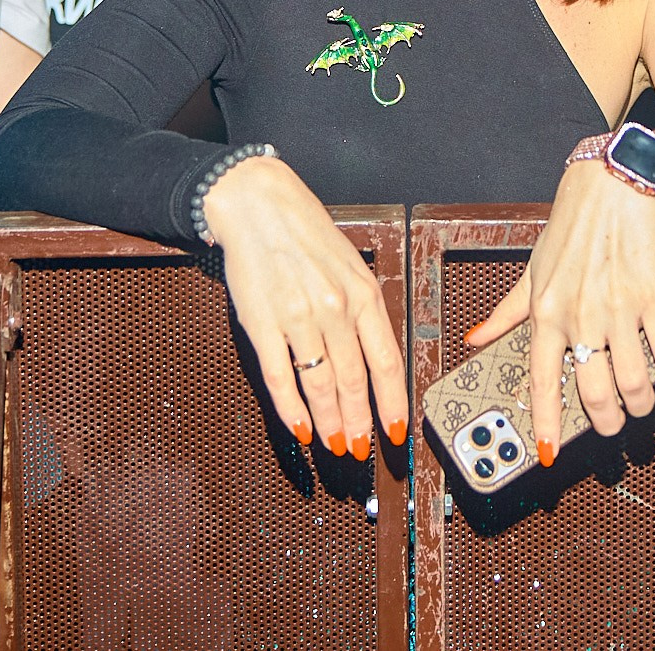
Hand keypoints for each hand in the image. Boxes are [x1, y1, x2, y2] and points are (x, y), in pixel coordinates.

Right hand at [200, 155, 406, 458]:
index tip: (396, 431)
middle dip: (361, 422)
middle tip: (361, 448)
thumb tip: (376, 359)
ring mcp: (297, 317)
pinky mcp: (262, 323)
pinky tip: (300, 428)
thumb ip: (363, 310)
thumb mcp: (350, 265)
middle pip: (354, 380)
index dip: (392, 402)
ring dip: (330, 422)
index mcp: (362, 293)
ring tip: (335, 443)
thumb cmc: (306, 234)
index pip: (386, 361)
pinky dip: (291, 409)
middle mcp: (335, 308)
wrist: (258, 204)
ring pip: (320, 385)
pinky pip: (280, 377)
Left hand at [466, 158, 654, 463]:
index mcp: (545, 312)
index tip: (547, 454)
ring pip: (633, 381)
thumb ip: (506, 312)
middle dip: (606, 422)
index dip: (545, 423)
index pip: (541, 381)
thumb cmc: (570, 230)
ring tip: (640, 404)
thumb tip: (474, 339)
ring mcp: (619, 309)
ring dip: (639, 404)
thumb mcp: (531, 271)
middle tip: (611, 426)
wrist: (613, 187)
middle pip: (594, 392)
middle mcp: (580, 316)